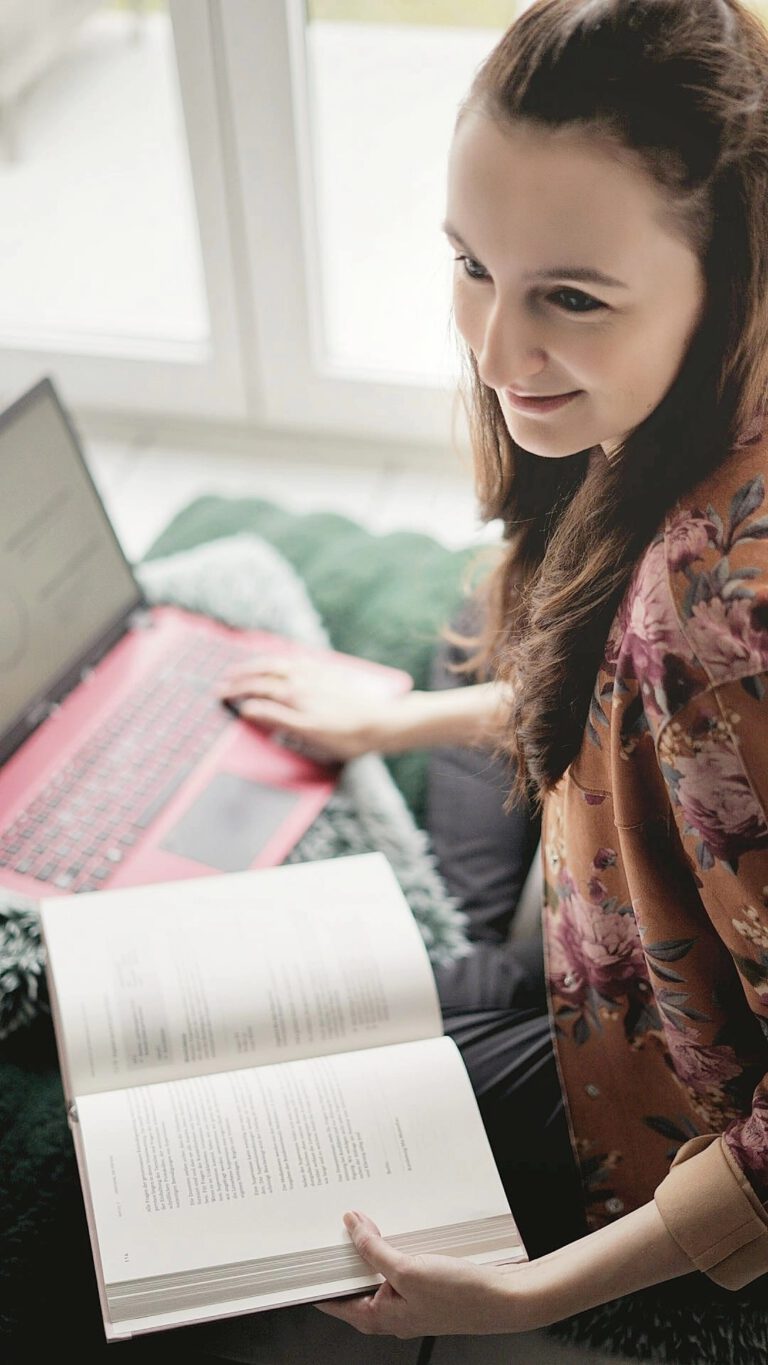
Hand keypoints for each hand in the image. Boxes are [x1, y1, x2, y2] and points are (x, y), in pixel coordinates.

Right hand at [217, 654, 391, 761]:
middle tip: (223, 680)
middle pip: (263, 671)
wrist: (380, 722)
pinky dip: (279, 658)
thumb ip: (275, 718)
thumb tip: (247, 708)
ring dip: (257, 664)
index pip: (254, 688)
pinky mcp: (327, 672)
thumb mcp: (306, 733)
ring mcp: (315, 673)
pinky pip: (295, 659)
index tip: (218, 694)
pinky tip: (279, 662)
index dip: (234, 690)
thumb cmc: (345, 735)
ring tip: (244, 668)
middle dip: (240, 674)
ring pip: (278, 662)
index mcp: (293, 694)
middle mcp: (301, 678)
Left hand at [314, 1210, 540, 1337]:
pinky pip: (401, 1265)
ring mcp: (411, 1300)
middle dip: (345, 1256)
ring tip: (363, 1221)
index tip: (303, 1258)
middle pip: (356, 1283)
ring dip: (372, 1248)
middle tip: (332, 1227)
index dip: (317, 1279)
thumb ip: (374, 1248)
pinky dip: (394, 1247)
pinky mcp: (428, 1287)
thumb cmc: (460, 1297)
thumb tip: (351, 1226)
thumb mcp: (407, 1269)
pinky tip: (397, 1228)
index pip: (334, 1301)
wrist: (504, 1299)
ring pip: (380, 1272)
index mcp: (379, 1317)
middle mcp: (392, 1312)